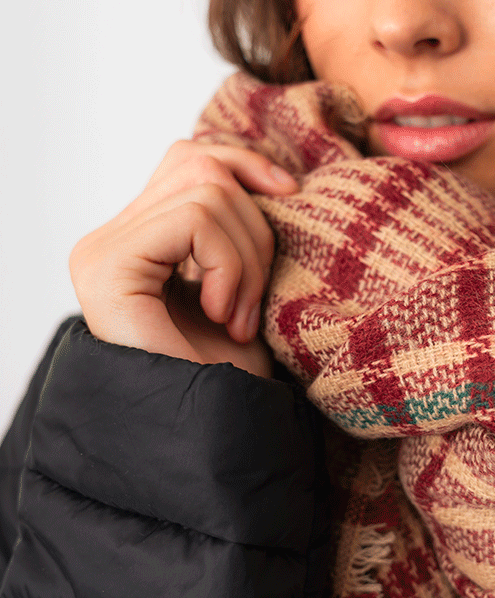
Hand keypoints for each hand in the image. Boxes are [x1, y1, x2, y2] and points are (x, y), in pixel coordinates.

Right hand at [69, 141, 297, 377]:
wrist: (216, 439)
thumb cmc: (234, 375)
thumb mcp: (247, 282)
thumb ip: (238, 225)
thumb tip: (275, 173)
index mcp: (136, 239)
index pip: (191, 158)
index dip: (247, 168)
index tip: (290, 200)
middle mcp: (107, 240)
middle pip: (201, 166)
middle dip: (254, 228)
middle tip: (255, 303)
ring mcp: (100, 252)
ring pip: (205, 190)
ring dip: (246, 258)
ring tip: (238, 318)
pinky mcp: (107, 267)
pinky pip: (194, 218)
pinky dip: (228, 265)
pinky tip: (221, 316)